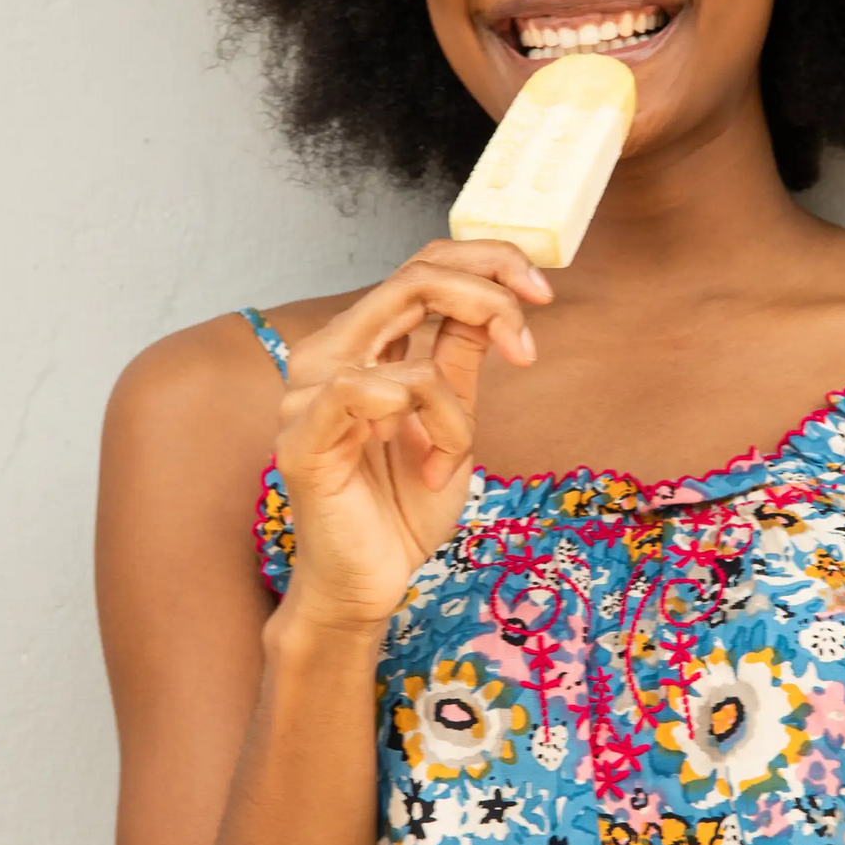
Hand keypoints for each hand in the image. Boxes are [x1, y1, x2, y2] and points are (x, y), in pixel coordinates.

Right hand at [271, 239, 550, 631]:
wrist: (371, 582)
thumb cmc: (401, 507)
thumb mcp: (453, 418)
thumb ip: (460, 355)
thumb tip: (497, 295)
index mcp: (361, 343)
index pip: (420, 266)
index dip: (487, 262)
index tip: (542, 292)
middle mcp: (326, 355)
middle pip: (413, 278)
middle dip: (489, 296)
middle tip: (527, 341)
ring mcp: (306, 394)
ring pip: (409, 359)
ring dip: (453, 413)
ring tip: (447, 459)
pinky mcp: (302, 438)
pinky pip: (370, 394)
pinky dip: (424, 428)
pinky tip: (426, 464)